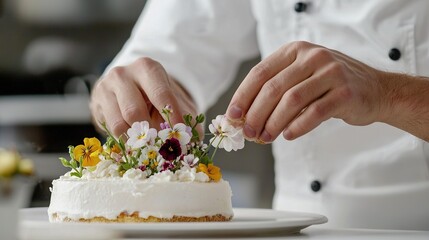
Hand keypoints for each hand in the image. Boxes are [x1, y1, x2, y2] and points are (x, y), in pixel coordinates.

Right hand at [90, 57, 197, 136]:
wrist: (132, 89)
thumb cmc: (158, 97)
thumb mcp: (176, 101)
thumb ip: (188, 118)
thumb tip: (195, 139)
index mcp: (148, 68)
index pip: (161, 94)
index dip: (171, 117)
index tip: (180, 135)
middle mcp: (123, 74)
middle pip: (134, 112)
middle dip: (149, 133)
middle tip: (161, 146)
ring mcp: (106, 87)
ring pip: (119, 123)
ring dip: (135, 140)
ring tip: (148, 145)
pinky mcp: (96, 102)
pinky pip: (109, 129)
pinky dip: (124, 141)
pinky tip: (134, 141)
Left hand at [226, 41, 384, 141]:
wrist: (377, 90)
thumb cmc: (331, 86)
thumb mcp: (302, 77)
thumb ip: (276, 91)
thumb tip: (244, 117)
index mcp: (296, 50)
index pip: (260, 73)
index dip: (242, 96)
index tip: (232, 116)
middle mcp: (313, 56)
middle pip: (273, 88)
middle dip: (255, 114)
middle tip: (248, 133)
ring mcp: (331, 72)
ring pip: (291, 101)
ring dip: (273, 123)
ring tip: (265, 138)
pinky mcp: (346, 92)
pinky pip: (314, 113)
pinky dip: (297, 127)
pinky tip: (288, 136)